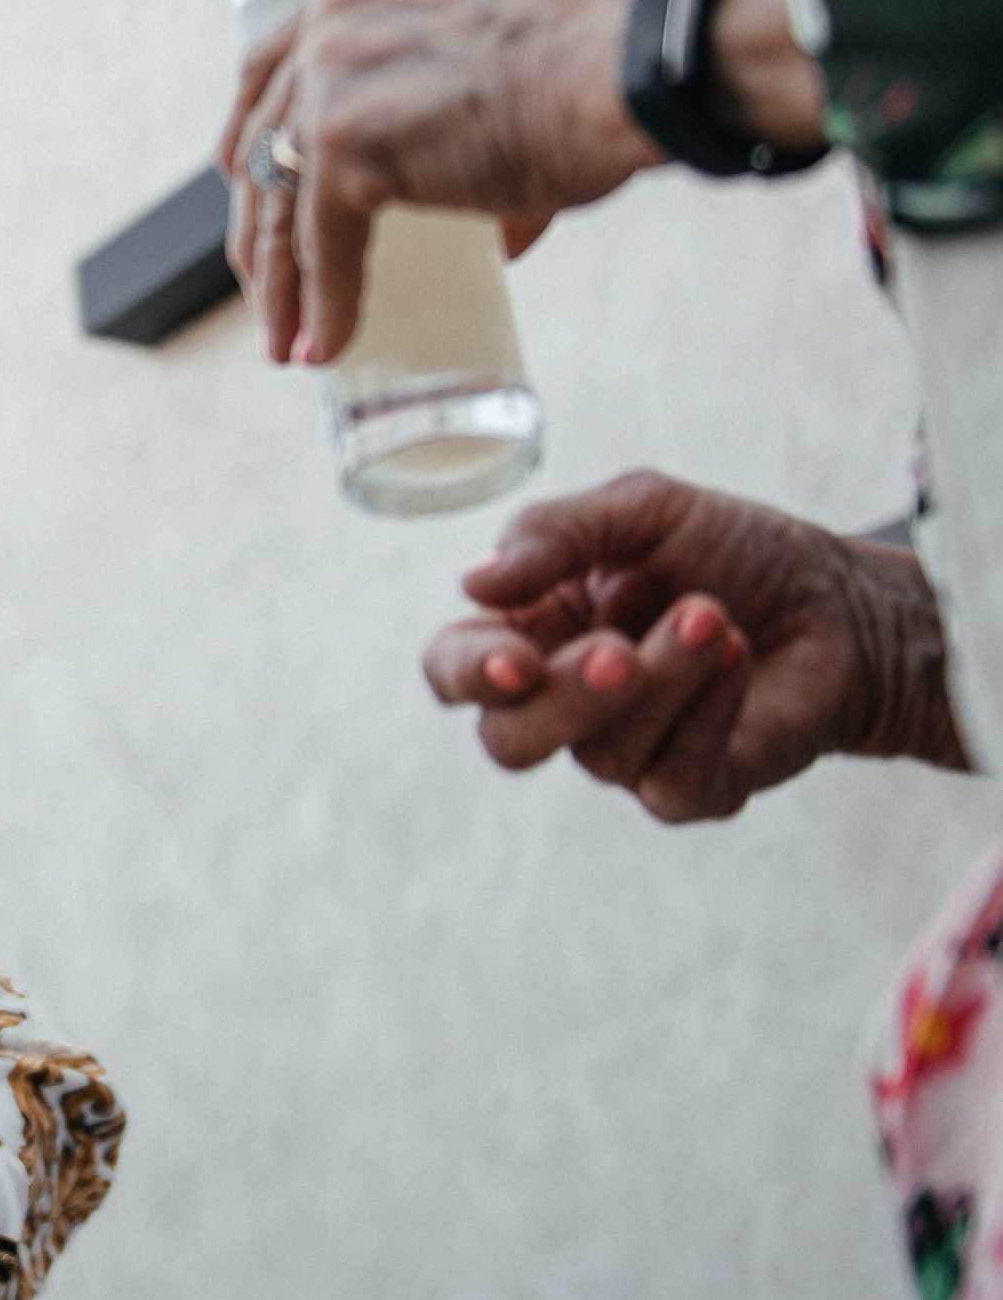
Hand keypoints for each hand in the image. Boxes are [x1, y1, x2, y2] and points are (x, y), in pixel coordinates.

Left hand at [219, 0, 657, 363]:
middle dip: (258, 228)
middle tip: (266, 292)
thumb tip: (493, 238)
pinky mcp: (345, 141)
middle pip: (264, 138)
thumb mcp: (504, 71)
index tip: (240, 182)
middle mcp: (334, 16)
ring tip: (286, 343)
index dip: (250, 132)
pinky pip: (321, 243)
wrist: (630, 64)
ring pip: (281, 200)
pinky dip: (324, 304)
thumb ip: (467, 136)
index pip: (275, 65)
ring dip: (279, 285)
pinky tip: (327, 345)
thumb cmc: (601, 70)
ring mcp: (332, 77)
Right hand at [421, 470, 965, 820]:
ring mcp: (625, 753)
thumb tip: (475, 582)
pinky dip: (706, 713)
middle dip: (564, 700)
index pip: (456, 672)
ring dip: (662, 681)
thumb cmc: (735, 552)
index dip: (469, 674)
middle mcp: (564, 703)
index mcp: (531, 633)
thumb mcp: (642, 510)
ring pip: (601, 756)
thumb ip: (553, 534)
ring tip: (713, 618)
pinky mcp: (691, 789)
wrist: (843, 598)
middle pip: (510, 742)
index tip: (514, 659)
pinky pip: (672, 778)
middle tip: (620, 652)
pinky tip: (735, 661)